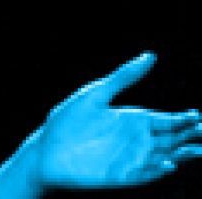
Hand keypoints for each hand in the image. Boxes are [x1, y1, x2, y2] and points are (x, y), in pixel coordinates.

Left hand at [32, 52, 201, 188]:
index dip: (185, 119)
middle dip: (192, 137)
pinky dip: (157, 171)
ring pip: (166, 158)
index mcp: (133, 120)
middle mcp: (137, 140)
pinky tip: (168, 164)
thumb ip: (123, 76)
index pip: (168, 120)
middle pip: (174, 140)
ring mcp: (131, 159)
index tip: (197, 115)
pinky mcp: (122, 176)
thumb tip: (150, 55)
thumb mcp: (95, 94)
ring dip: (182, 155)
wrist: (45, 149)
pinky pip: (145, 175)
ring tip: (197, 150)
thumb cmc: (67, 120)